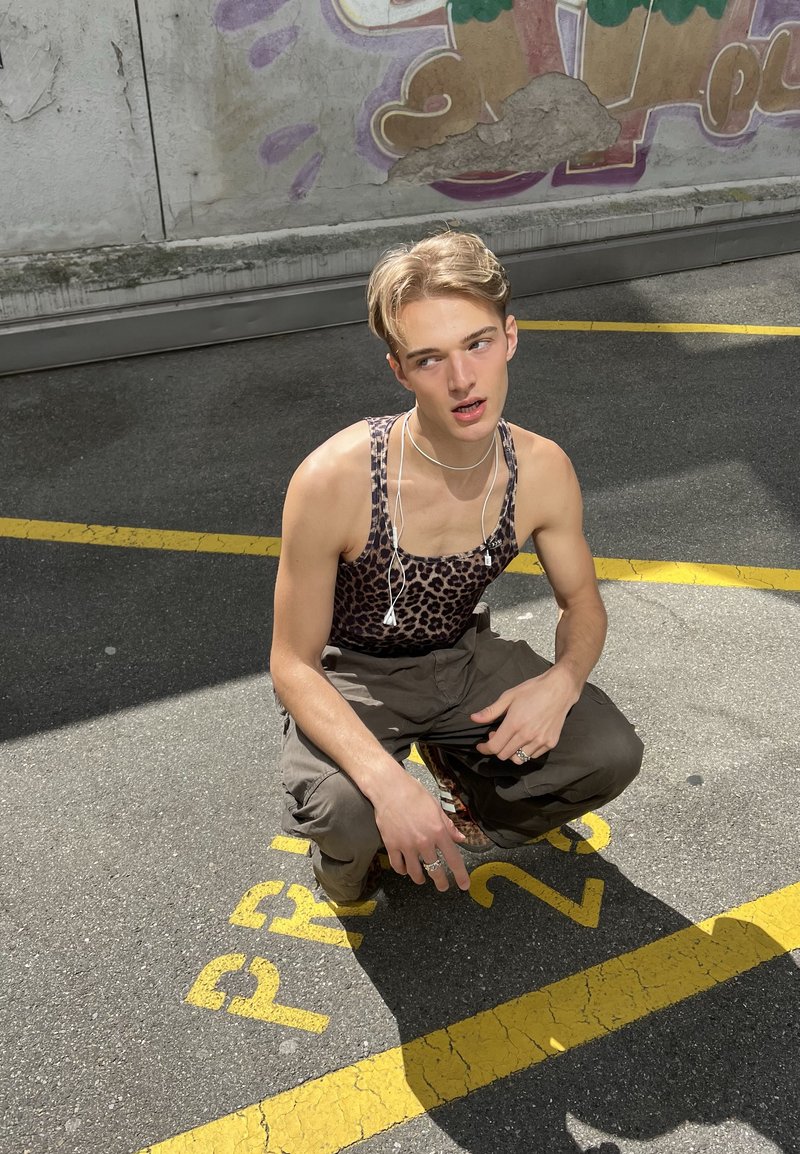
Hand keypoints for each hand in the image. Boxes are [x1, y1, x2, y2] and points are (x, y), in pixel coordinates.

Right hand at [372, 772, 470, 892]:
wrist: (389, 789)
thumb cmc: (414, 794)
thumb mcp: (436, 808)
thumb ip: (449, 826)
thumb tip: (460, 838)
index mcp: (438, 831)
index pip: (453, 859)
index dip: (460, 875)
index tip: (464, 885)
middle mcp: (424, 841)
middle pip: (435, 870)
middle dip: (440, 882)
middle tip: (442, 886)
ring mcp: (406, 845)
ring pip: (415, 872)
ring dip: (420, 879)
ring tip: (422, 880)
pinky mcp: (391, 845)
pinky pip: (398, 866)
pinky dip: (402, 871)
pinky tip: (405, 870)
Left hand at [471, 668, 578, 762]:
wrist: (560, 689)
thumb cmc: (533, 690)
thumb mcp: (509, 696)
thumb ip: (491, 711)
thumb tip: (473, 718)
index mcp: (514, 724)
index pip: (495, 747)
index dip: (485, 748)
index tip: (481, 746)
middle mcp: (527, 735)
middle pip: (504, 755)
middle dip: (496, 748)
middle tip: (497, 735)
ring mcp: (540, 741)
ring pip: (518, 759)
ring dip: (511, 752)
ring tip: (511, 738)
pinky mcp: (550, 743)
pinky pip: (533, 756)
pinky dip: (525, 751)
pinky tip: (525, 738)